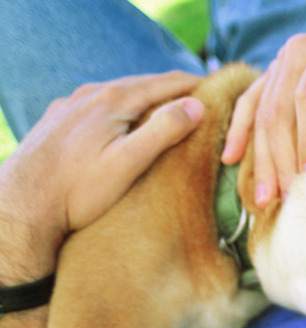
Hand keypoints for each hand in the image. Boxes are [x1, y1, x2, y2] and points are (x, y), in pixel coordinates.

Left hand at [0, 71, 203, 281]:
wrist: (22, 206)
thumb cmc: (78, 191)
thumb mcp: (129, 163)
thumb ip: (163, 130)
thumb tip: (197, 105)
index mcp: (114, 100)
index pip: (167, 83)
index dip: (197, 86)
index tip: (222, 91)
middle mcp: (91, 94)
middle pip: (144, 84)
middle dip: (175, 91)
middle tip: (203, 101)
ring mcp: (72, 105)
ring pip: (121, 94)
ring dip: (149, 99)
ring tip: (171, 111)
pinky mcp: (60, 119)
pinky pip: (100, 105)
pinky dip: (124, 109)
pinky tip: (126, 123)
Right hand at [221, 22, 305, 207]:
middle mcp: (299, 51)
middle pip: (279, 109)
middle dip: (281, 158)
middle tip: (289, 199)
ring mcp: (282, 63)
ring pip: (261, 113)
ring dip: (261, 158)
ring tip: (265, 199)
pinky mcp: (274, 76)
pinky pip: (249, 104)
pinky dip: (240, 134)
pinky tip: (232, 161)